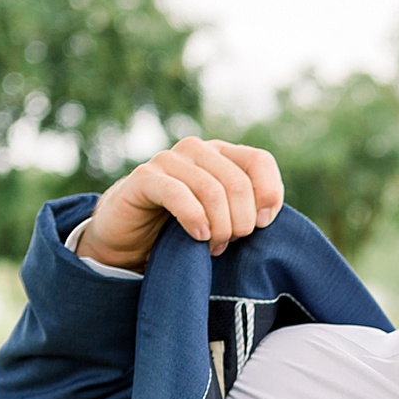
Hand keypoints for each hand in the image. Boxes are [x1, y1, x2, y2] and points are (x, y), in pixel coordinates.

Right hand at [77, 137, 283, 271]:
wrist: (128, 241)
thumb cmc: (182, 230)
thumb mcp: (222, 219)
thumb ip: (247, 210)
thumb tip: (270, 215)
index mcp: (221, 154)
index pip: (259, 161)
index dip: (268, 194)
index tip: (264, 226)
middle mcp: (197, 150)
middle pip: (239, 182)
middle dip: (241, 222)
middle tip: (230, 244)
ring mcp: (169, 160)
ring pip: (212, 190)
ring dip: (219, 227)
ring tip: (213, 247)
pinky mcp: (144, 178)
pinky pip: (178, 194)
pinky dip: (194, 219)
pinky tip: (198, 237)